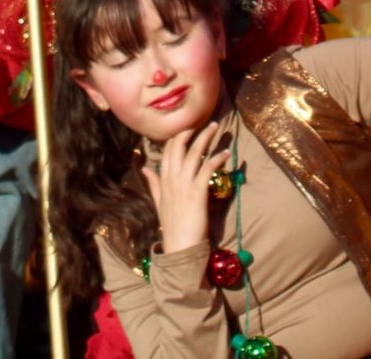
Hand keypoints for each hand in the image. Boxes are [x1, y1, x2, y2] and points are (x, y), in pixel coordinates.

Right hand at [140, 120, 230, 253]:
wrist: (180, 247)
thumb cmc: (172, 226)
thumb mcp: (159, 202)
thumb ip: (153, 184)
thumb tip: (145, 168)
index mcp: (163, 180)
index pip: (168, 150)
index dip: (177, 136)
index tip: (188, 127)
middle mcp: (172, 178)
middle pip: (179, 146)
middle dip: (191, 131)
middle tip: (204, 123)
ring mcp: (184, 184)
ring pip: (194, 153)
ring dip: (206, 138)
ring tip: (216, 128)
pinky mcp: (197, 191)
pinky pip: (207, 169)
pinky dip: (217, 158)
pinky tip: (225, 153)